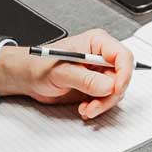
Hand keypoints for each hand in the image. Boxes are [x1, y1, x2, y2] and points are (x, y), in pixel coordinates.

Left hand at [0, 28, 135, 120]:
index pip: (122, 56)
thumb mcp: (61, 71)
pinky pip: (106, 99)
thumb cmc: (39, 65)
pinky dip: (97, 107)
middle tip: (95, 105)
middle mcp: (101, 57)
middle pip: (122, 77)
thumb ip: (85, 78)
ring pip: (115, 91)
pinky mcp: (95, 86)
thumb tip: (108, 86)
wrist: (28, 78)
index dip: (124, 74)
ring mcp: (99, 72)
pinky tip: (84, 108)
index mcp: (97, 43)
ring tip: (86, 109)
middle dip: (110, 95)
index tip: (115, 89)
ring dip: (102, 104)